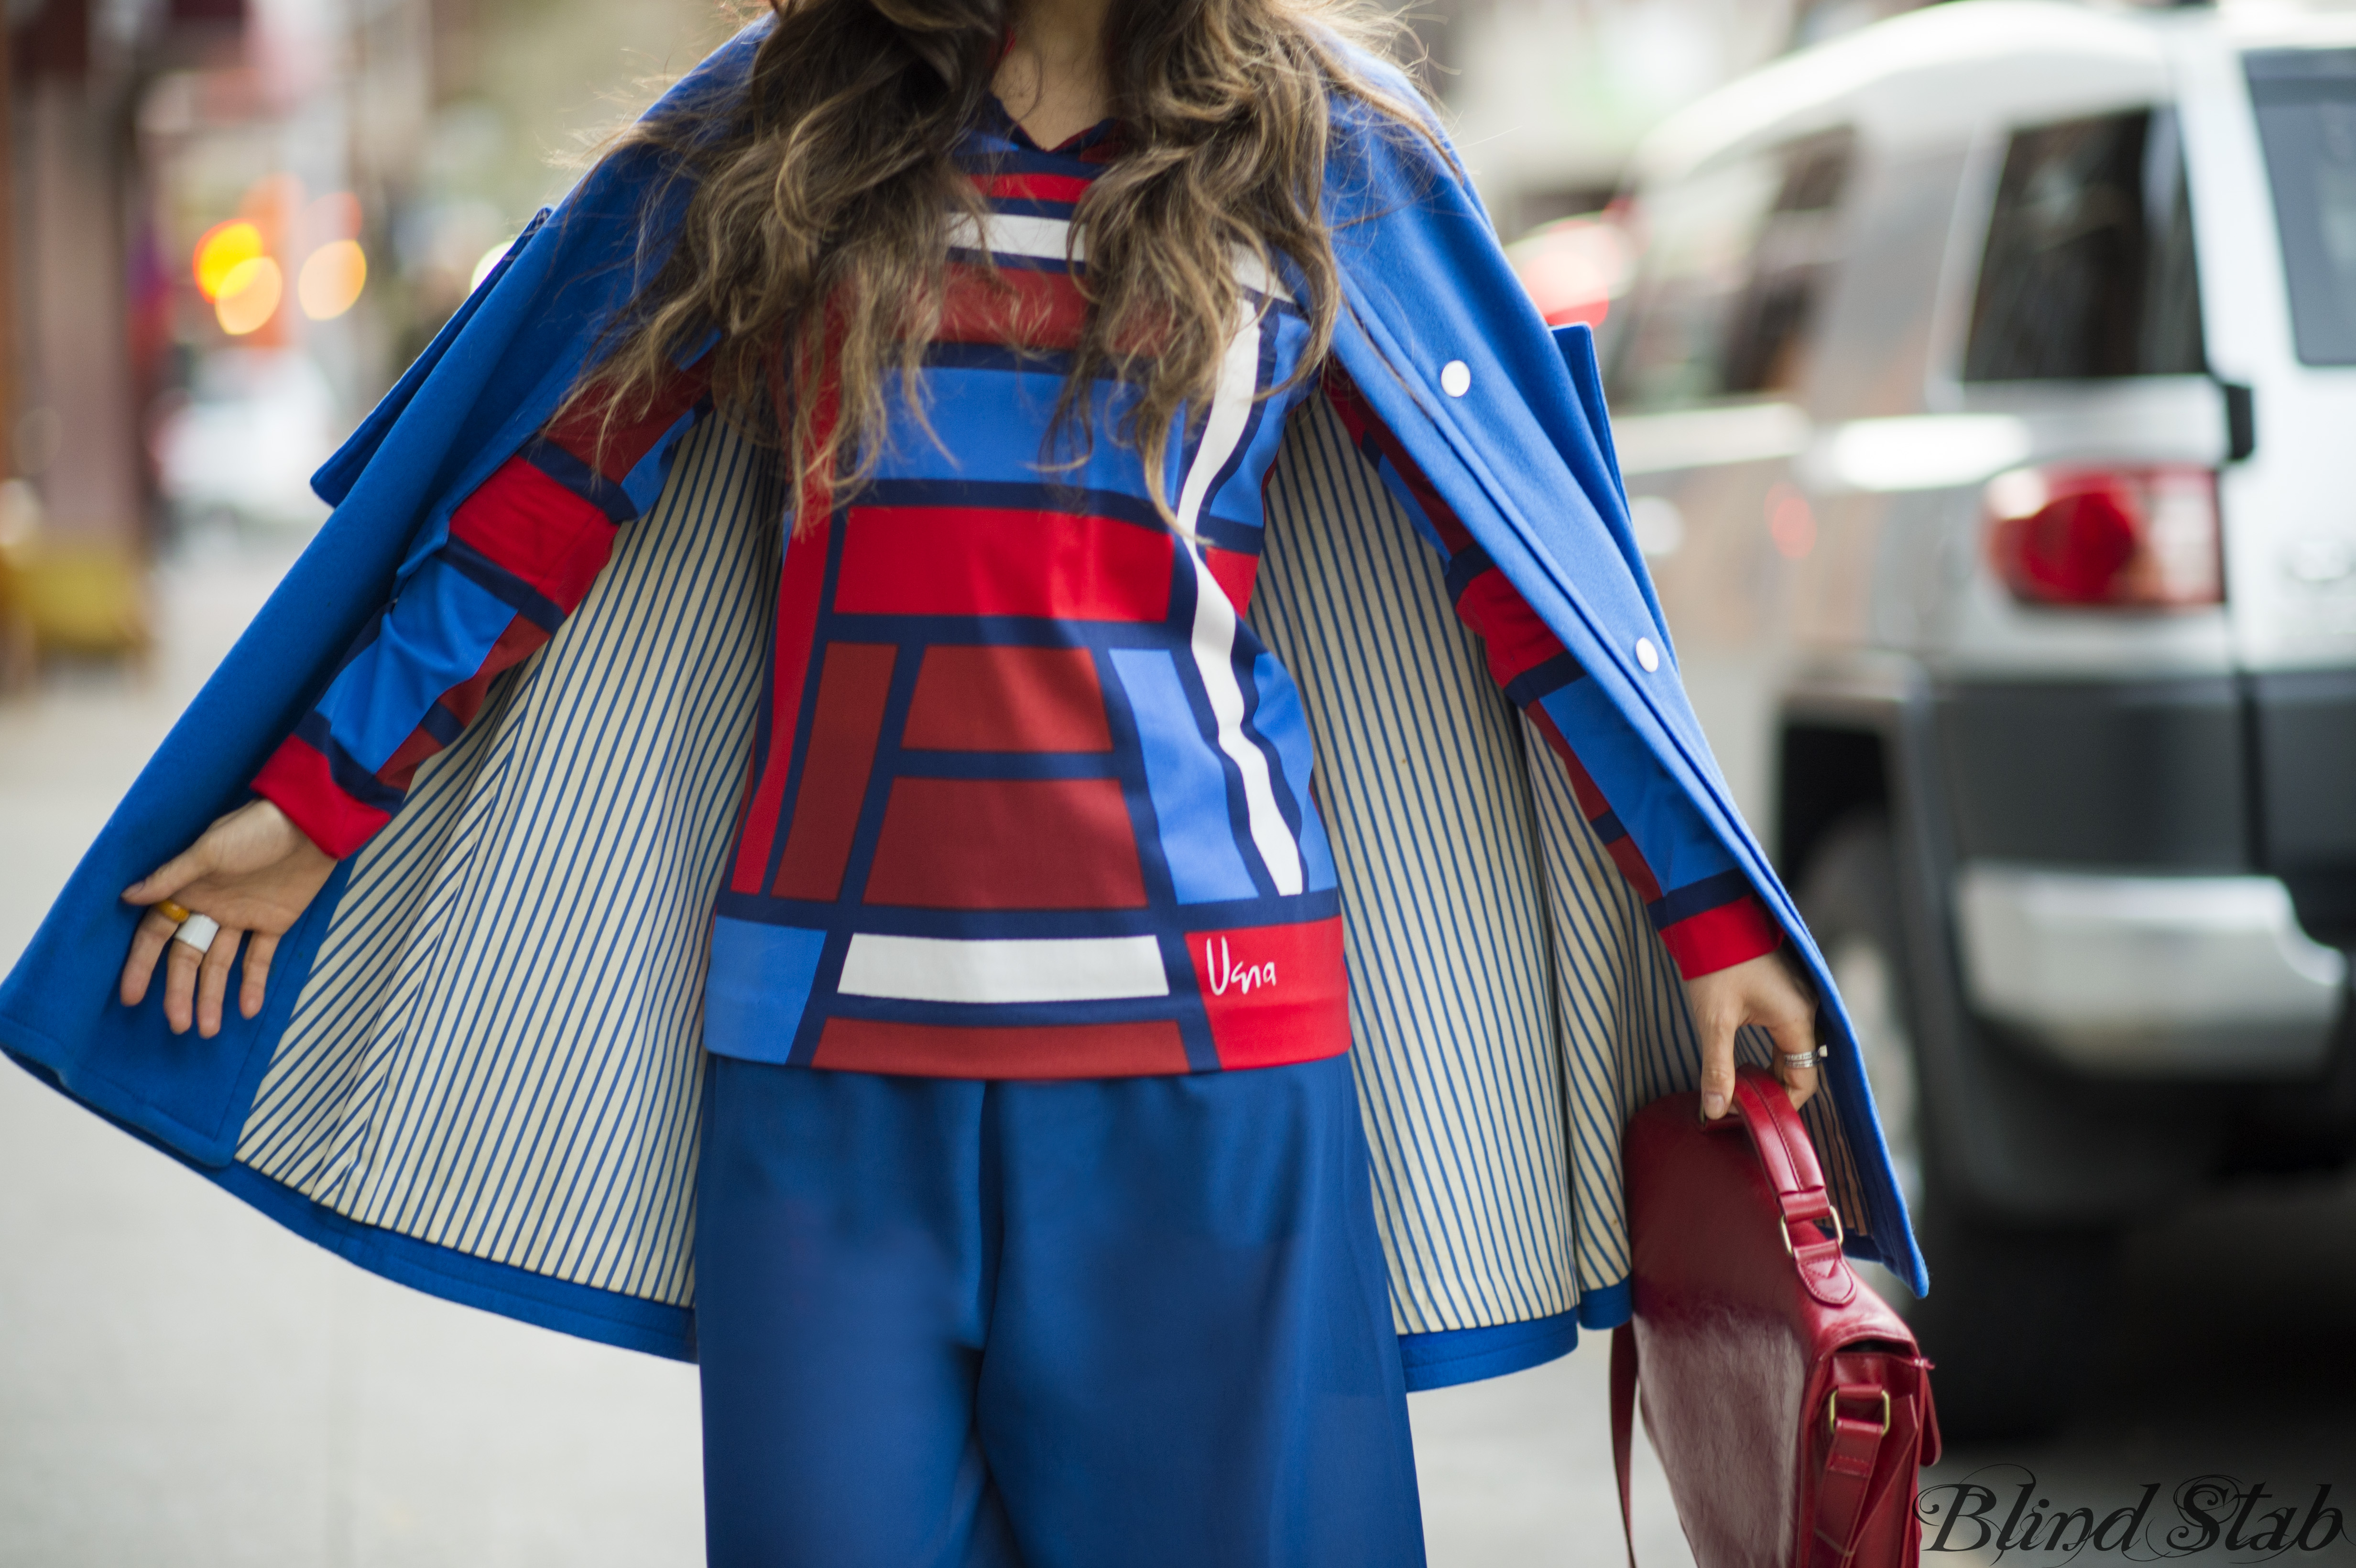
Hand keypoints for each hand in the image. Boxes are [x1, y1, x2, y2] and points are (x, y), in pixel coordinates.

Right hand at [119, 800, 337, 1037]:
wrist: (310, 823)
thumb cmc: (255, 829)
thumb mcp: (209, 850)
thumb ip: (171, 877)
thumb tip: (128, 896)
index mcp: (188, 890)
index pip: (157, 935)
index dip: (142, 965)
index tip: (131, 997)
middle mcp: (210, 908)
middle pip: (189, 957)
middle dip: (181, 991)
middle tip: (177, 1025)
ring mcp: (242, 918)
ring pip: (221, 964)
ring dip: (213, 996)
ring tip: (206, 1029)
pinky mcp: (273, 923)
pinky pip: (259, 958)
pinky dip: (253, 983)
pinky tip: (246, 1010)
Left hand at [1682, 948, 1819, 1119]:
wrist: (1712, 914)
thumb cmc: (1716, 962)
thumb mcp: (1714, 1020)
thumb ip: (1717, 1069)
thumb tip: (1715, 1111)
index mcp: (1797, 1017)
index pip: (1803, 1078)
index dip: (1780, 1103)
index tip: (1751, 1114)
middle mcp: (1807, 1008)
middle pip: (1800, 1065)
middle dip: (1772, 1087)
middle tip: (1739, 1102)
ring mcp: (1799, 997)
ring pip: (1792, 1048)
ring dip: (1770, 1068)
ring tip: (1738, 1083)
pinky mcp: (1786, 989)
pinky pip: (1787, 1030)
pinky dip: (1770, 1049)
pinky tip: (1744, 1057)